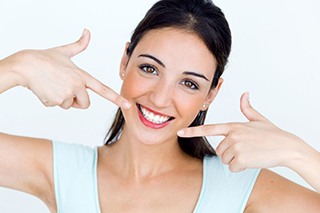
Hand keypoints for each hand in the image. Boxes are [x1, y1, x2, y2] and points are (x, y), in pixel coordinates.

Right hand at [10, 29, 130, 109]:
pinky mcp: (56, 101)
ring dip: (62, 100)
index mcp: (82, 75)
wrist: (25, 66)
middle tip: (66, 89)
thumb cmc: (44, 59)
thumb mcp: (64, 51)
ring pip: (69, 105)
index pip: (103, 89)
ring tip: (53, 86)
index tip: (127, 104)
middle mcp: (77, 86)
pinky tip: (46, 89)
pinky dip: (51, 100)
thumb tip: (87, 31)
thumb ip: (79, 45)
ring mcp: (67, 94)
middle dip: (77, 101)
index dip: (116, 98)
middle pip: (85, 104)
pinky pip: (57, 106)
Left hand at [178, 92, 304, 171]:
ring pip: (225, 159)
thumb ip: (247, 108)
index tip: (180, 132)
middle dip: (229, 152)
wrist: (287, 147)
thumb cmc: (273, 134)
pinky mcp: (241, 158)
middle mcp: (232, 135)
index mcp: (233, 125)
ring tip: (250, 153)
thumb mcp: (258, 119)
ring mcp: (236, 146)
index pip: (209, 128)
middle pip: (219, 150)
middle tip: (245, 149)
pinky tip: (252, 160)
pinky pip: (232, 168)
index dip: (193, 131)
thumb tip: (245, 94)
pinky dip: (241, 167)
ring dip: (235, 160)